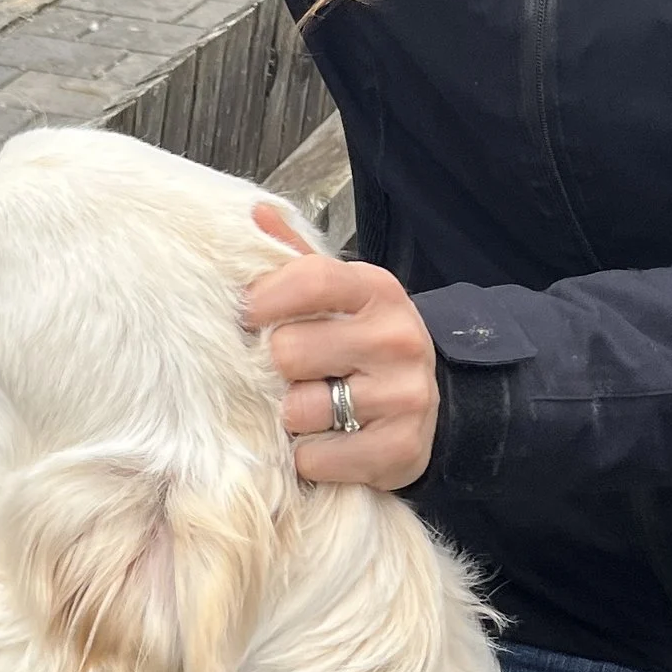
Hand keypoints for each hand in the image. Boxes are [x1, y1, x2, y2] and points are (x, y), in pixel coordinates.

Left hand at [243, 201, 438, 488]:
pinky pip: (318, 457)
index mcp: (377, 290)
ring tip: (312, 410)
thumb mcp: (336, 297)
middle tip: (293, 375)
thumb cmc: (359, 344)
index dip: (263, 300)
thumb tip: (253, 214)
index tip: (248, 317)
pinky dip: (310, 457)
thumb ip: (293, 259)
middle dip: (276, 370)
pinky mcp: (401, 449)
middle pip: (289, 351)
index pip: (309, 278)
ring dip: (292, 418)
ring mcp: (405, 395)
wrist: (422, 405)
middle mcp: (397, 338)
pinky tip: (327, 442)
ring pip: (300, 409)